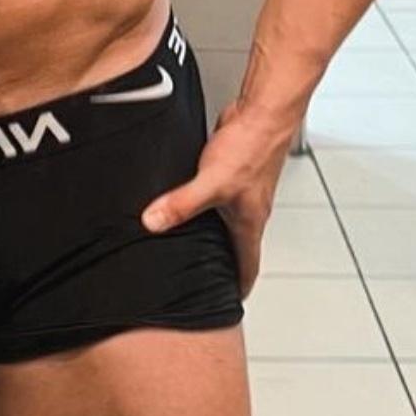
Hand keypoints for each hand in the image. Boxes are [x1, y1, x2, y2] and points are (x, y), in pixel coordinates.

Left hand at [139, 98, 297, 297]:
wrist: (262, 111)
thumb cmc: (250, 148)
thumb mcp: (211, 182)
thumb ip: (182, 204)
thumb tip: (153, 223)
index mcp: (250, 223)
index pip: (248, 267)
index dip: (237, 288)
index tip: (227, 304)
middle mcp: (248, 210)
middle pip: (236, 247)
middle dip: (219, 265)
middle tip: (200, 279)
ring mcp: (240, 190)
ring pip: (225, 220)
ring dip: (209, 233)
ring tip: (186, 242)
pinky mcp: (230, 170)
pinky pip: (214, 194)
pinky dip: (201, 203)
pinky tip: (183, 197)